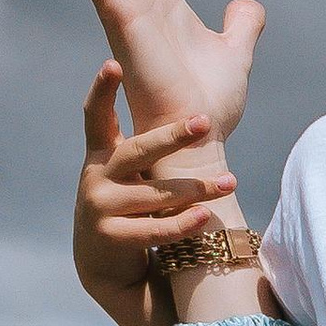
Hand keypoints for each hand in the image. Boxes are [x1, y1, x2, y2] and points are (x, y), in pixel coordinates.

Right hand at [74, 63, 239, 300]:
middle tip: (204, 121)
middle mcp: (96, 176)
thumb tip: (196, 112)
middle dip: (172, 136)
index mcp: (101, 154)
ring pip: (153, 195)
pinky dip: (180, 224)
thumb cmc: (129, 205)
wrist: (104, 262)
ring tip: (229, 183)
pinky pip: (152, 230)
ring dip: (194, 189)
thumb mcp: (131, 173)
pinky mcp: (110, 238)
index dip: (102, 90)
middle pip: (137, 151)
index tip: (114, 63)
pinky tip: (204, 216)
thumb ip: (149, 148)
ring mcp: (99, 207)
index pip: (96, 116)